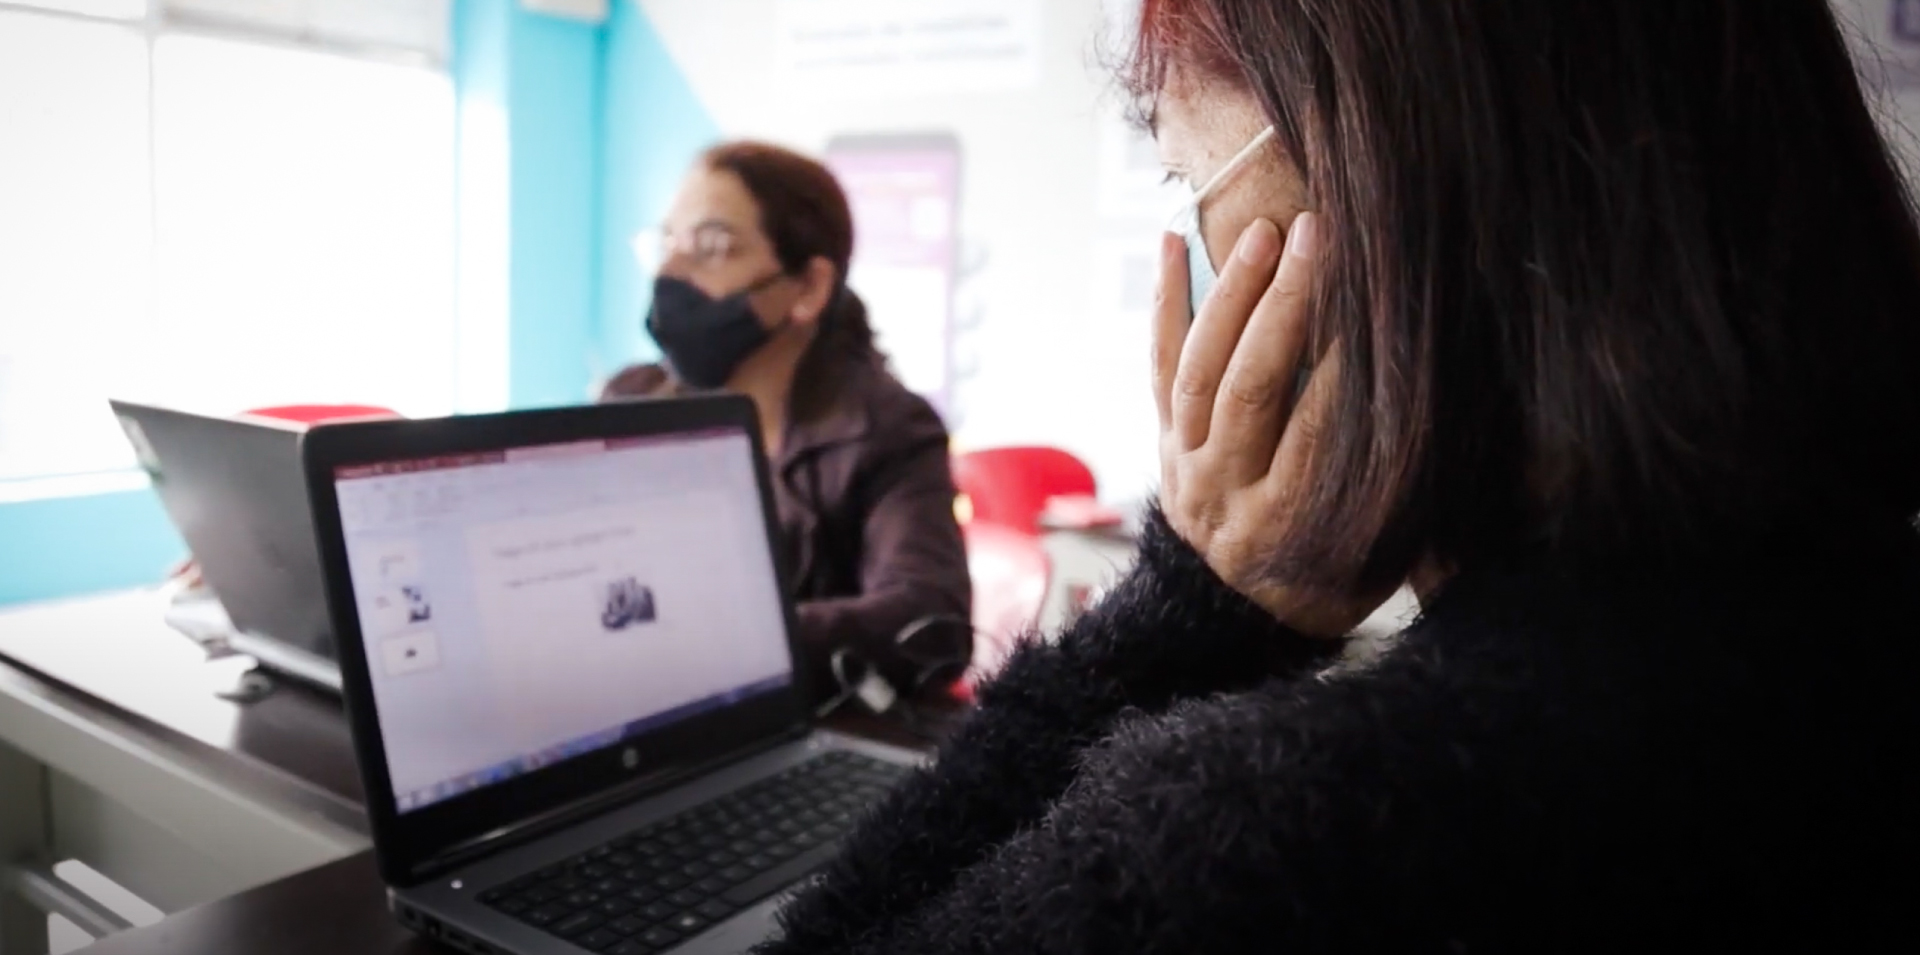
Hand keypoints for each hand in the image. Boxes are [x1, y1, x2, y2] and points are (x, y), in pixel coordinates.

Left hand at [1152, 213, 1384, 635]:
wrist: (1240, 618)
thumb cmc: (1336, 574)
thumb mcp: (1382, 550)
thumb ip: (1409, 487)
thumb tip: (1483, 415)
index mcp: (1283, 524)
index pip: (1312, 435)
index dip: (1341, 373)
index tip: (1372, 310)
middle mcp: (1222, 495)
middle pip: (1250, 389)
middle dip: (1283, 308)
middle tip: (1315, 238)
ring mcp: (1186, 464)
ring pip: (1200, 371)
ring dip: (1233, 296)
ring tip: (1264, 231)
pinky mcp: (1164, 440)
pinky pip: (1159, 365)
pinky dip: (1166, 303)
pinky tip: (1174, 240)